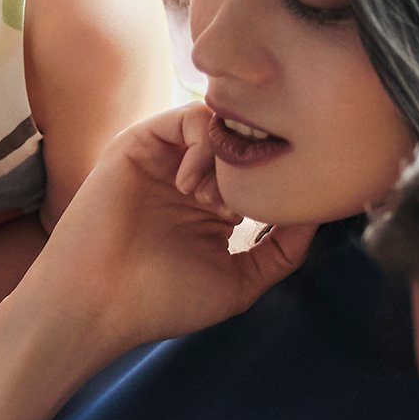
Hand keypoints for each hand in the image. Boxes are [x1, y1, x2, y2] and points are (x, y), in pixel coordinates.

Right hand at [12, 106, 317, 362]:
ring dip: (229, 157)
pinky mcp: (140, 143)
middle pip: (245, 143)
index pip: (262, 171)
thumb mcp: (240, 281)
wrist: (99, 302)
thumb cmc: (161, 300)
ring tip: (213, 202)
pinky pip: (188, 117)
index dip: (281, 180)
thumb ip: (281, 250)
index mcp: (215, 207)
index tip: (291, 200)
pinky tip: (191, 186)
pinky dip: (202, 143)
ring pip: (220, 126)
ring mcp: (166, 158)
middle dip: (258, 164)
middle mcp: (191, 177)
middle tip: (249, 201)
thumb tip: (319, 215)